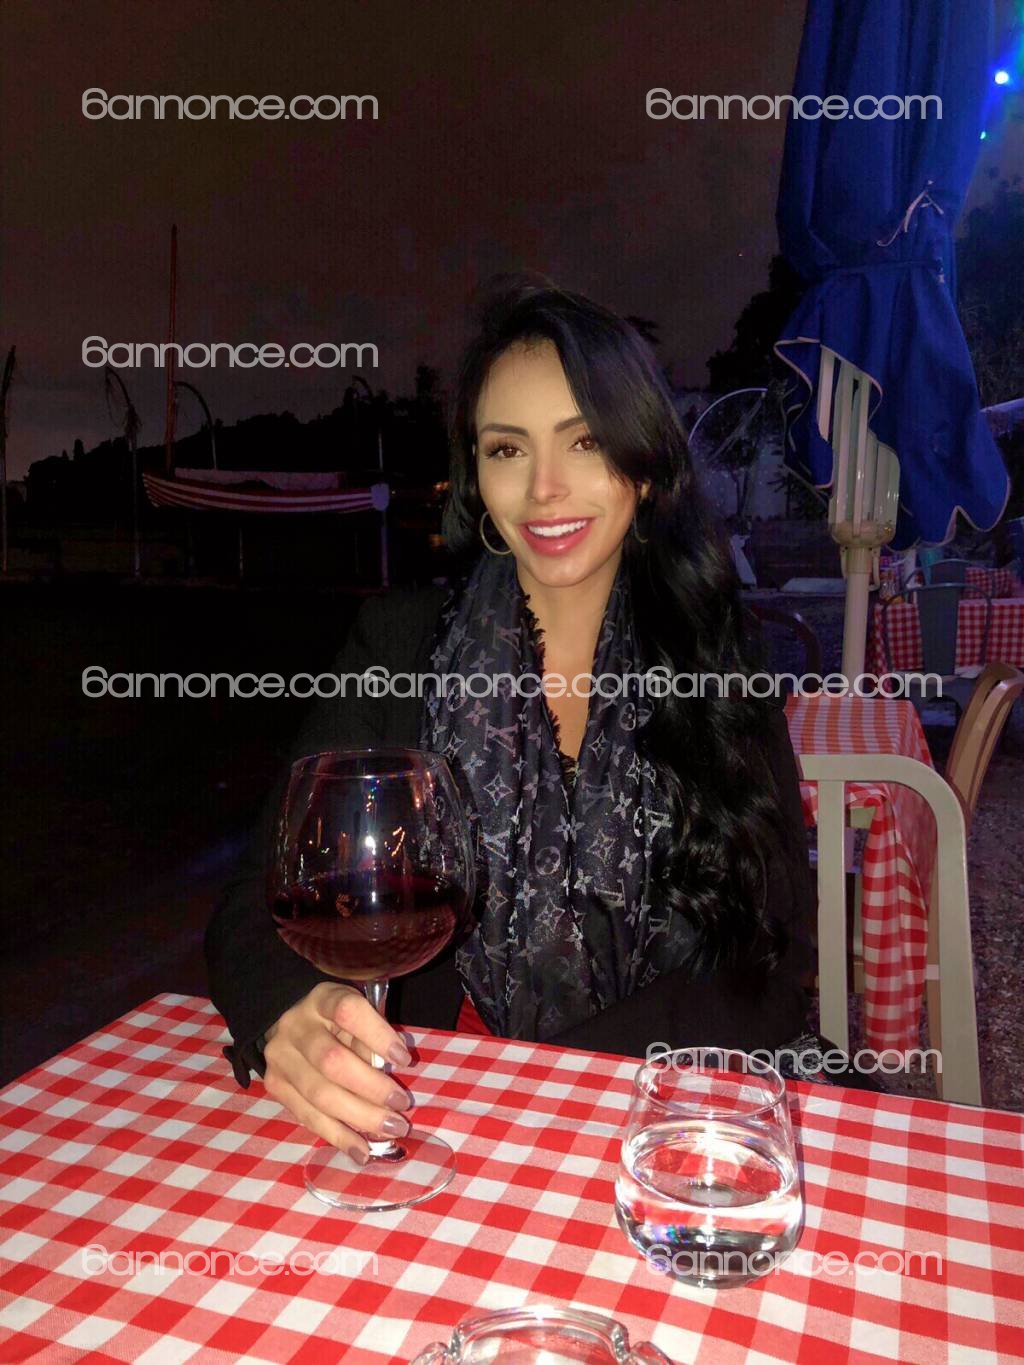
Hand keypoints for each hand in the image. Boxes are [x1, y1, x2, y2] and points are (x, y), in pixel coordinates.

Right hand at [261, 982, 412, 1162]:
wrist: (289, 1023)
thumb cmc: (337, 1020)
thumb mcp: (357, 1014)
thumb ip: (371, 1037)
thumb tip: (389, 1069)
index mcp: (322, 999)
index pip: (348, 1011)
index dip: (378, 1036)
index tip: (405, 1058)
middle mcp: (295, 1026)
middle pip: (332, 1061)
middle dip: (372, 1089)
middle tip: (403, 1106)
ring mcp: (280, 1057)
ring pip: (319, 1095)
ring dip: (360, 1118)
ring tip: (391, 1130)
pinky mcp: (275, 1085)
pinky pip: (307, 1117)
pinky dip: (338, 1137)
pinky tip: (362, 1151)